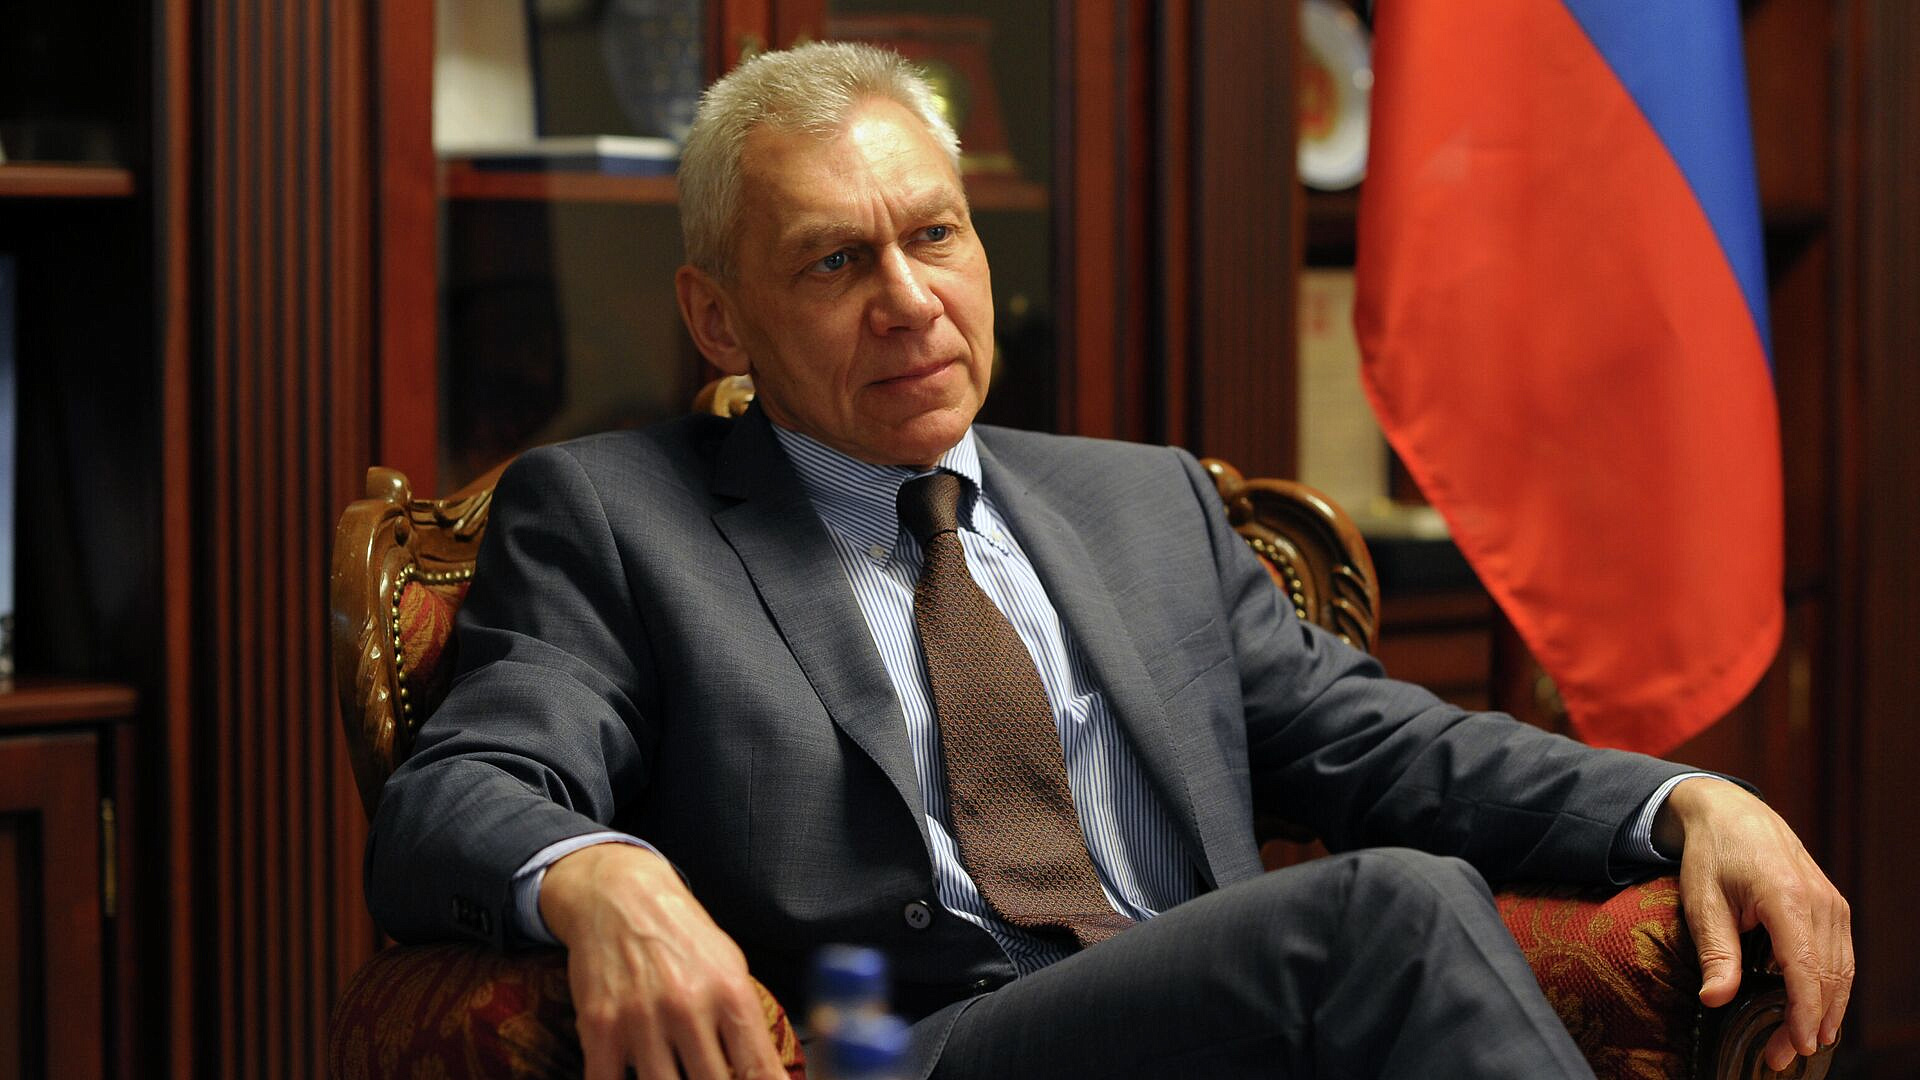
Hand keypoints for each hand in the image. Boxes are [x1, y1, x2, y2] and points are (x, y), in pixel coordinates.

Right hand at [540, 842, 786, 1079]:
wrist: (621, 896)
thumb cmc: (682, 936)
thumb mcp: (730, 967)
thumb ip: (746, 1023)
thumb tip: (765, 1076)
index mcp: (729, 993)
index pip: (758, 1070)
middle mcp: (688, 1007)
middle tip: (708, 1077)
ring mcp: (641, 1019)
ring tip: (677, 1075)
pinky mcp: (600, 1027)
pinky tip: (632, 1076)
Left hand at [1655, 777, 1852, 1071]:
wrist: (1731, 813)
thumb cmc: (1712, 856)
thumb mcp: (1702, 902)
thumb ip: (1715, 952)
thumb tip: (1715, 999)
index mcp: (1785, 898)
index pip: (1805, 968)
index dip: (1804, 1012)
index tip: (1797, 1046)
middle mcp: (1819, 901)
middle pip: (1827, 976)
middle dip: (1811, 1022)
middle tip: (1784, 1056)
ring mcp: (1831, 902)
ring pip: (1842, 969)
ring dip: (1828, 1010)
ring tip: (1805, 1043)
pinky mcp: (1833, 906)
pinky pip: (1842, 954)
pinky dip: (1833, 986)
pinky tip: (1820, 1011)